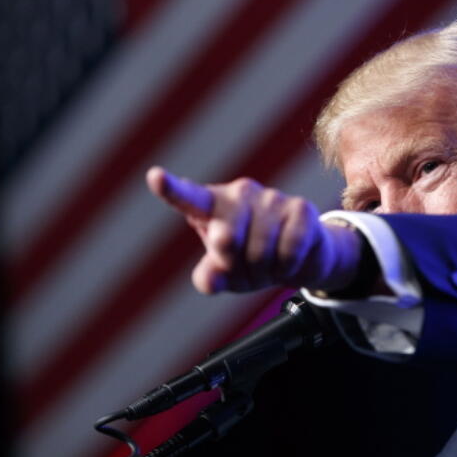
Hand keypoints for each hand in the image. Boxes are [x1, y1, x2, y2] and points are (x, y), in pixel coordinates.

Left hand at [146, 166, 362, 294]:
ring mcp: (270, 197)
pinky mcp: (300, 208)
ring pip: (260, 250)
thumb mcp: (225, 275)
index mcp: (212, 206)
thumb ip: (210, 277)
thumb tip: (209, 280)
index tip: (154, 177)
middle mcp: (239, 194)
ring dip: (265, 270)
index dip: (171, 189)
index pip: (189, 197)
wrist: (301, 258)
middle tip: (246, 269)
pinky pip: (289, 249)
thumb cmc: (251, 260)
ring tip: (269, 265)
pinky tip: (289, 259)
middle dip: (236, 266)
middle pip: (227, 240)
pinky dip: (287, 266)